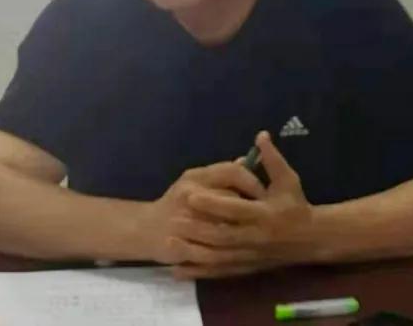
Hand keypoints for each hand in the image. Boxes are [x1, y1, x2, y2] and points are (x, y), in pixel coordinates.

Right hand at [140, 160, 265, 265]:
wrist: (147, 228)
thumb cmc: (177, 202)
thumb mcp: (197, 181)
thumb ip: (221, 173)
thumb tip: (246, 161)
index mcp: (196, 177)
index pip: (232, 171)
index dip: (252, 181)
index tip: (265, 193)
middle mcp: (190, 195)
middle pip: (231, 197)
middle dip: (252, 207)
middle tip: (265, 215)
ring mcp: (185, 220)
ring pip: (224, 225)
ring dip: (242, 230)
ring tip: (254, 232)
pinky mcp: (182, 244)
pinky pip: (212, 249)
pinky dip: (227, 250)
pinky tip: (238, 249)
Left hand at [169, 131, 315, 278]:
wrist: (311, 240)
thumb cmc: (296, 206)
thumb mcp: (288, 180)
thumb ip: (272, 159)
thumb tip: (261, 135)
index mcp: (265, 214)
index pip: (235, 209)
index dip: (212, 203)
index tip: (190, 195)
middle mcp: (257, 237)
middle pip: (222, 235)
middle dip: (197, 228)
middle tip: (174, 219)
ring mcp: (250, 256)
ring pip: (218, 257)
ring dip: (194, 251)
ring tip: (170, 243)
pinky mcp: (246, 269)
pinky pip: (219, 272)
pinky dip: (199, 272)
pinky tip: (178, 270)